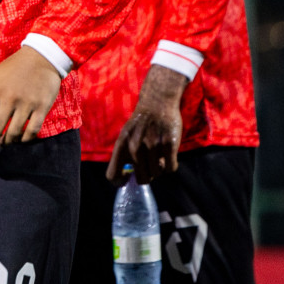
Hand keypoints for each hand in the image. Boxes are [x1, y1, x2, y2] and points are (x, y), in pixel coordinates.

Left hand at [0, 47, 62, 148]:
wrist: (43, 57)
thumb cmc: (15, 66)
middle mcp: (10, 99)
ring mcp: (27, 104)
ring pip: (14, 132)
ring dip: (6, 142)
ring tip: (1, 144)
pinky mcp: (42, 107)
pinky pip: (33, 130)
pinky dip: (25, 139)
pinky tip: (20, 140)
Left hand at [107, 65, 187, 182]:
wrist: (157, 102)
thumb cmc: (141, 123)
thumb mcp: (126, 136)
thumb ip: (124, 155)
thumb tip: (128, 178)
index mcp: (121, 145)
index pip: (113, 175)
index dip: (120, 182)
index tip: (127, 178)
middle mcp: (135, 147)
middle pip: (142, 179)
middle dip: (148, 175)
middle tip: (150, 164)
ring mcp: (152, 146)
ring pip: (157, 174)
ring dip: (160, 168)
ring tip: (159, 154)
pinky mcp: (169, 145)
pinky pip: (171, 169)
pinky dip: (171, 165)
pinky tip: (169, 155)